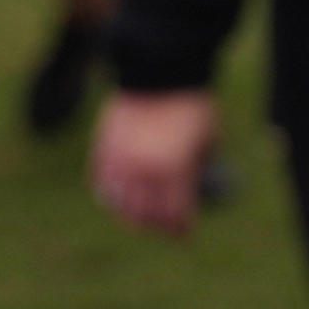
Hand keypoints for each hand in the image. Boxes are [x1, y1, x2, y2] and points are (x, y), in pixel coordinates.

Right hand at [92, 88, 220, 235]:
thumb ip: (196, 169)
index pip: (174, 214)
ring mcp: (119, 162)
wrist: (158, 73)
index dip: (180, 229)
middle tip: (165, 230)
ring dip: (133, 217)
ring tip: (142, 220)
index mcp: (173, 170)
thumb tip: (195, 193)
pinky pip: (103, 185)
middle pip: (146, 216)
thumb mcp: (206, 141)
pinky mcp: (103, 151)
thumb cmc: (191, 105)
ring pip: (120, 206)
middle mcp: (143, 171)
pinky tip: (120, 202)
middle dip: (158, 227)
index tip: (185, 235)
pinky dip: (112, 197)